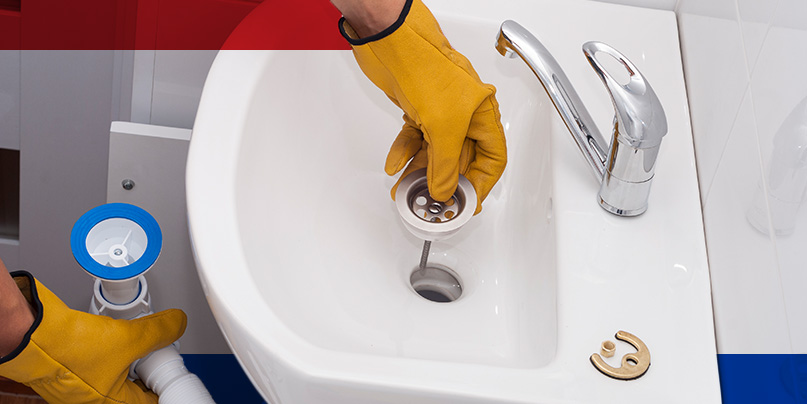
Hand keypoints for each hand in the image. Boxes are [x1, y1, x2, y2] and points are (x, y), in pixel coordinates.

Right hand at [0, 271, 186, 403]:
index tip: (175, 371)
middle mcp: (96, 400)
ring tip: (139, 341)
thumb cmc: (66, 349)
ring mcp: (84, 387)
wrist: (31, 335)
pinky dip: (113, 351)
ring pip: (120, 374)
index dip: (166, 385)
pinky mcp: (73, 371)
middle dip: (149, 369)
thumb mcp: (127, 337)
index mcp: (112, 403)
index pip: (150, 401)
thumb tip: (177, 324)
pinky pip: (102, 364)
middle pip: (136, 388)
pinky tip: (115, 336)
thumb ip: (158, 332)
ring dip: (131, 358)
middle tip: (160, 352)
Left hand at [336, 0, 506, 212]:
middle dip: (444, 182)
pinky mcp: (418, 108)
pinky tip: (395, 163)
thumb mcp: (442, 126)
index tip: (467, 204)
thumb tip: (444, 189)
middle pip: (461, 159)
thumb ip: (444, 164)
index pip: (493, 158)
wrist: (390, 40)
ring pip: (434, 151)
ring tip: (405, 189)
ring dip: (419, 172)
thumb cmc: (424, 64)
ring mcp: (440, 111)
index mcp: (483, 115)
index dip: (481, 183)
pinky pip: (414, 138)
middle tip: (432, 202)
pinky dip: (404, 152)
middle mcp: (465, 114)